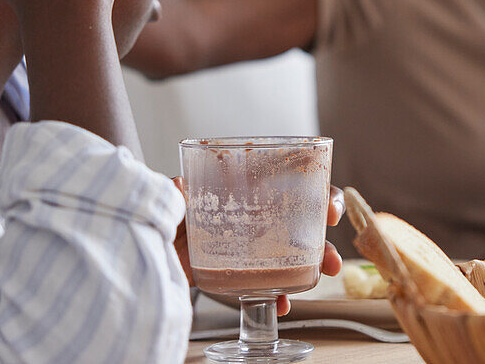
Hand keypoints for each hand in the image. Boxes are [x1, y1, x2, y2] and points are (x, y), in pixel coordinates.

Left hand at [173, 179, 344, 315]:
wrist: (150, 253)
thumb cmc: (166, 217)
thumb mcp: (170, 200)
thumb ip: (175, 194)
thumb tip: (177, 185)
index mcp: (246, 190)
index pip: (291, 181)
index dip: (318, 192)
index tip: (329, 210)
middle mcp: (255, 217)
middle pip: (302, 219)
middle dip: (325, 237)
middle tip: (333, 256)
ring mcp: (252, 247)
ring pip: (295, 252)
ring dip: (315, 264)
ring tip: (324, 276)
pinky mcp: (242, 273)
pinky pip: (270, 283)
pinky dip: (280, 294)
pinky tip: (282, 303)